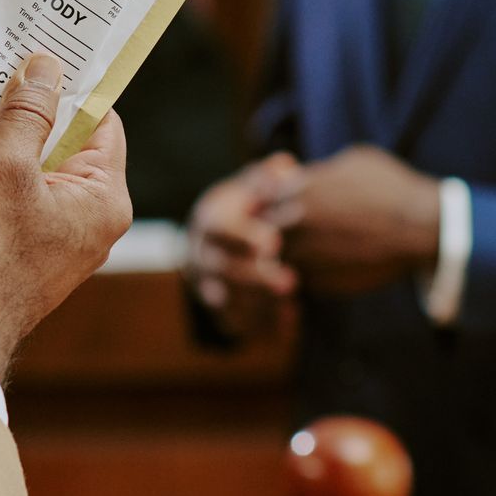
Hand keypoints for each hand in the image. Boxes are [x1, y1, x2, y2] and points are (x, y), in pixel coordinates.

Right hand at [0, 52, 131, 380]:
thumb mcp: (5, 171)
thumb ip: (27, 115)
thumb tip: (46, 67)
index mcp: (101, 201)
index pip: (100, 123)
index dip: (71, 88)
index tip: (40, 53)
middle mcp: (80, 218)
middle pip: (47, 141)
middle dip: (3, 133)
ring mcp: (41, 234)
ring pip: (6, 167)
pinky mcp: (4, 246)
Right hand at [186, 154, 302, 337]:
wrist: (214, 240)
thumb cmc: (244, 208)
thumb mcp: (252, 187)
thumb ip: (268, 179)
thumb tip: (284, 168)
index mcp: (211, 222)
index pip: (222, 231)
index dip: (244, 237)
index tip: (273, 242)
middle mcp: (203, 256)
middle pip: (223, 270)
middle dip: (255, 278)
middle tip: (290, 282)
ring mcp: (207, 284)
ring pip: (227, 301)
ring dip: (258, 306)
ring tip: (292, 305)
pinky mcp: (218, 308)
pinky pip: (234, 324)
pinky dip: (259, 327)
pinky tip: (288, 325)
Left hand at [276, 145, 441, 293]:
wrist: (424, 229)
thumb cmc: (393, 188)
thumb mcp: (352, 163)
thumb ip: (318, 172)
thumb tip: (297, 174)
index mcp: (299, 188)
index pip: (259, 195)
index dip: (267, 200)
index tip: (279, 203)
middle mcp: (296, 221)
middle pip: (261, 228)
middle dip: (267, 228)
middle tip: (280, 231)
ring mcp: (306, 254)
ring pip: (274, 257)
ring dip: (283, 254)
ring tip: (307, 251)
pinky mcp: (321, 282)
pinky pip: (297, 279)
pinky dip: (302, 275)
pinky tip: (323, 267)